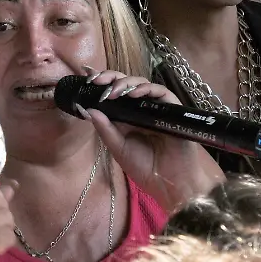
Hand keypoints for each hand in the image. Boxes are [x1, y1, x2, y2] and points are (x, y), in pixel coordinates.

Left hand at [77, 68, 225, 211]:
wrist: (168, 183)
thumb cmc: (144, 167)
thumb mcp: (118, 149)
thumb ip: (105, 129)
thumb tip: (87, 109)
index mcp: (127, 116)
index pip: (114, 92)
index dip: (103, 82)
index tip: (88, 77)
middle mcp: (142, 108)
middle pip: (127, 83)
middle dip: (111, 78)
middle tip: (97, 80)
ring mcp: (157, 107)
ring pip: (143, 84)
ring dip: (127, 83)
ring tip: (114, 91)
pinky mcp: (173, 109)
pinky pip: (162, 92)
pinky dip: (148, 89)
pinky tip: (134, 93)